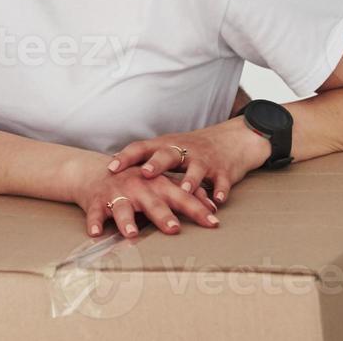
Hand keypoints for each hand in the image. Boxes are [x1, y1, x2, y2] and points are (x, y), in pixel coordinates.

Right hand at [72, 158, 219, 238]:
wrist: (97, 172)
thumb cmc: (137, 181)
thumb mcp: (162, 183)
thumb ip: (187, 194)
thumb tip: (213, 207)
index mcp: (158, 183)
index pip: (182, 197)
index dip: (197, 210)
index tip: (213, 223)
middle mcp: (138, 187)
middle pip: (153, 202)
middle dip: (163, 215)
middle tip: (174, 229)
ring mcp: (116, 194)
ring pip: (122, 208)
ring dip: (126, 221)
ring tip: (132, 234)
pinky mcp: (96, 201)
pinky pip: (95, 213)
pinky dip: (94, 222)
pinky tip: (95, 234)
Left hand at [107, 118, 268, 205]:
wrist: (232, 140)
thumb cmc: (192, 149)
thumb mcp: (168, 149)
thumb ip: (145, 160)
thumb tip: (112, 172)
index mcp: (165, 146)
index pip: (142, 148)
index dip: (126, 157)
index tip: (111, 168)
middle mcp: (183, 150)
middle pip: (167, 155)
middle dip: (156, 164)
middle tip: (145, 173)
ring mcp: (204, 160)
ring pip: (196, 169)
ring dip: (189, 180)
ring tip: (183, 191)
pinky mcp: (223, 171)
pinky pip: (221, 181)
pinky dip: (219, 190)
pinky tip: (217, 201)